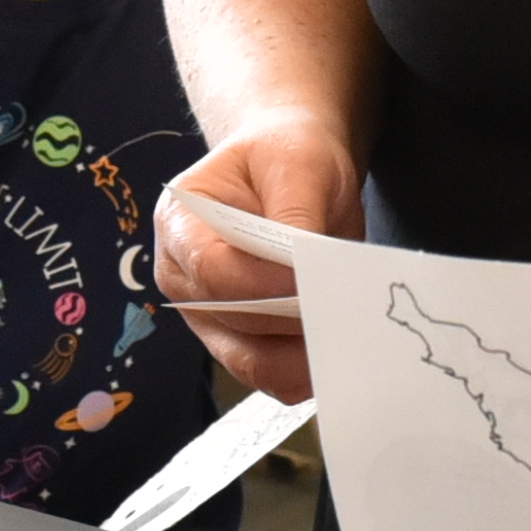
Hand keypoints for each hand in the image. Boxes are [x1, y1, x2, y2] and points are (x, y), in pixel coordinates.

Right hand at [160, 120, 355, 395]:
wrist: (294, 168)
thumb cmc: (288, 156)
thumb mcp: (298, 164)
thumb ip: (296, 216)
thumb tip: (305, 272)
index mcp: (180, 222)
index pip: (213, 270)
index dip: (265, 285)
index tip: (318, 283)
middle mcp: (183, 277)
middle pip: (232, 323)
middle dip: (292, 325)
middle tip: (349, 320)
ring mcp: (209, 316)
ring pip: (250, 362)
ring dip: (302, 360)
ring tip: (350, 342)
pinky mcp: (240, 341)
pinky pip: (268, 375)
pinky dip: (304, 373)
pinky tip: (339, 355)